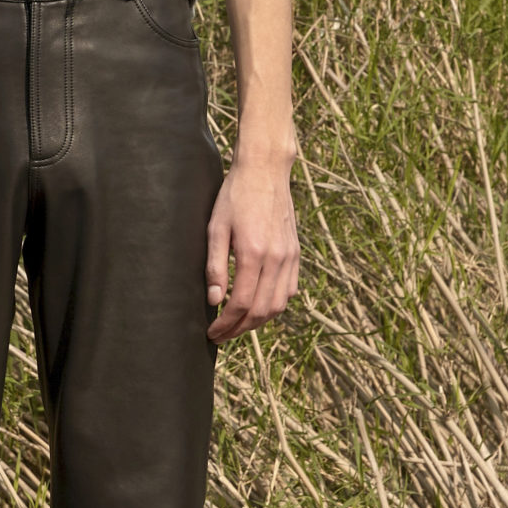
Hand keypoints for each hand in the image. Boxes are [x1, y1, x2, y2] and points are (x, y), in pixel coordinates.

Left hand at [205, 151, 299, 342]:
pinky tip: (257, 306)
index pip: (242, 304)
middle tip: (221, 335)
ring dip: (258, 322)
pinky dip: (274, 306)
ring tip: (237, 325)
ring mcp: (289, 257)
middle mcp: (276, 259)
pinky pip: (289, 291)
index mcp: (254, 254)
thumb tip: (214, 300)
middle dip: (239, 329)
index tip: (212, 332)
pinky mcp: (295, 253)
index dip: (226, 324)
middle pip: (261, 311)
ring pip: (278, 306)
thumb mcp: (216, 228)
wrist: (265, 171)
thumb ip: (215, 266)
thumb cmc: (235, 197)